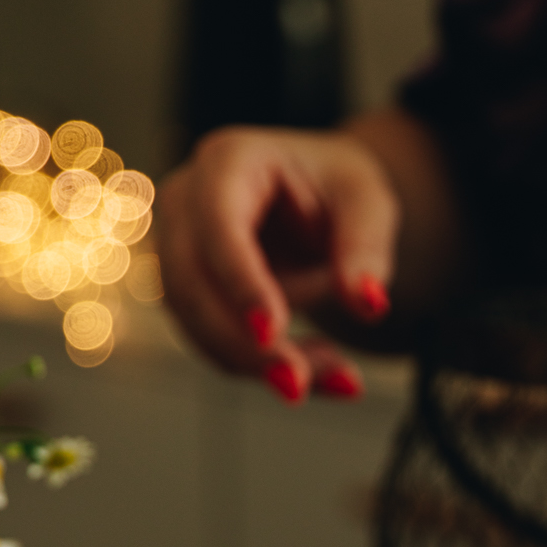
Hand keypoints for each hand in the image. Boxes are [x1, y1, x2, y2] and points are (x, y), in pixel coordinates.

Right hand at [157, 126, 396, 400]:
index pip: (220, 226)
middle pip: (191, 283)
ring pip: (196, 323)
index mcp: (229, 160)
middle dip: (241, 343)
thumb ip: (367, 250)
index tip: (272, 333)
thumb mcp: (369, 205)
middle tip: (298, 386)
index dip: (241, 282)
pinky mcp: (187, 292)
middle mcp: (187, 201)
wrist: (317, 200)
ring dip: (261, 363)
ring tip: (338, 375)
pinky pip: (214, 342)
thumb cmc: (338, 190)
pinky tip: (321, 371)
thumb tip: (367, 303)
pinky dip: (266, 366)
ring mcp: (177, 248)